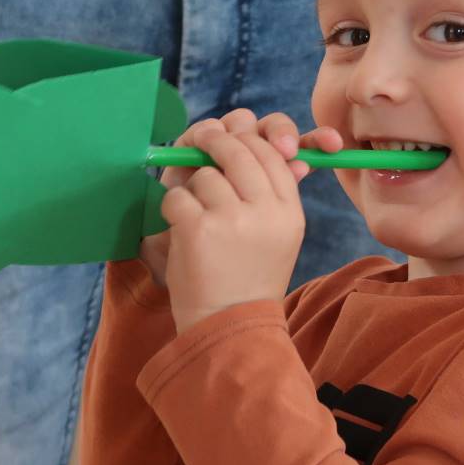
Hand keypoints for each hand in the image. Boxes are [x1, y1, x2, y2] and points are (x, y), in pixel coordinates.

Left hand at [144, 111, 341, 330]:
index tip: (233, 136)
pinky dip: (172, 209)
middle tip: (202, 142)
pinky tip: (181, 230)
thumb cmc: (249, 279)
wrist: (228, 328)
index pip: (272, 154)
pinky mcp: (200, 228)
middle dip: (216, 142)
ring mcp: (233, 218)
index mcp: (290, 213)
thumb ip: (279, 192)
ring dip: (193, 189)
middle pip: (239, 150)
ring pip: (205, 174)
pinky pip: (178, 196)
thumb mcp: (279, 237)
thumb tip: (291, 151)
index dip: (250, 139)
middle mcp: (267, 212)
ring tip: (199, 219)